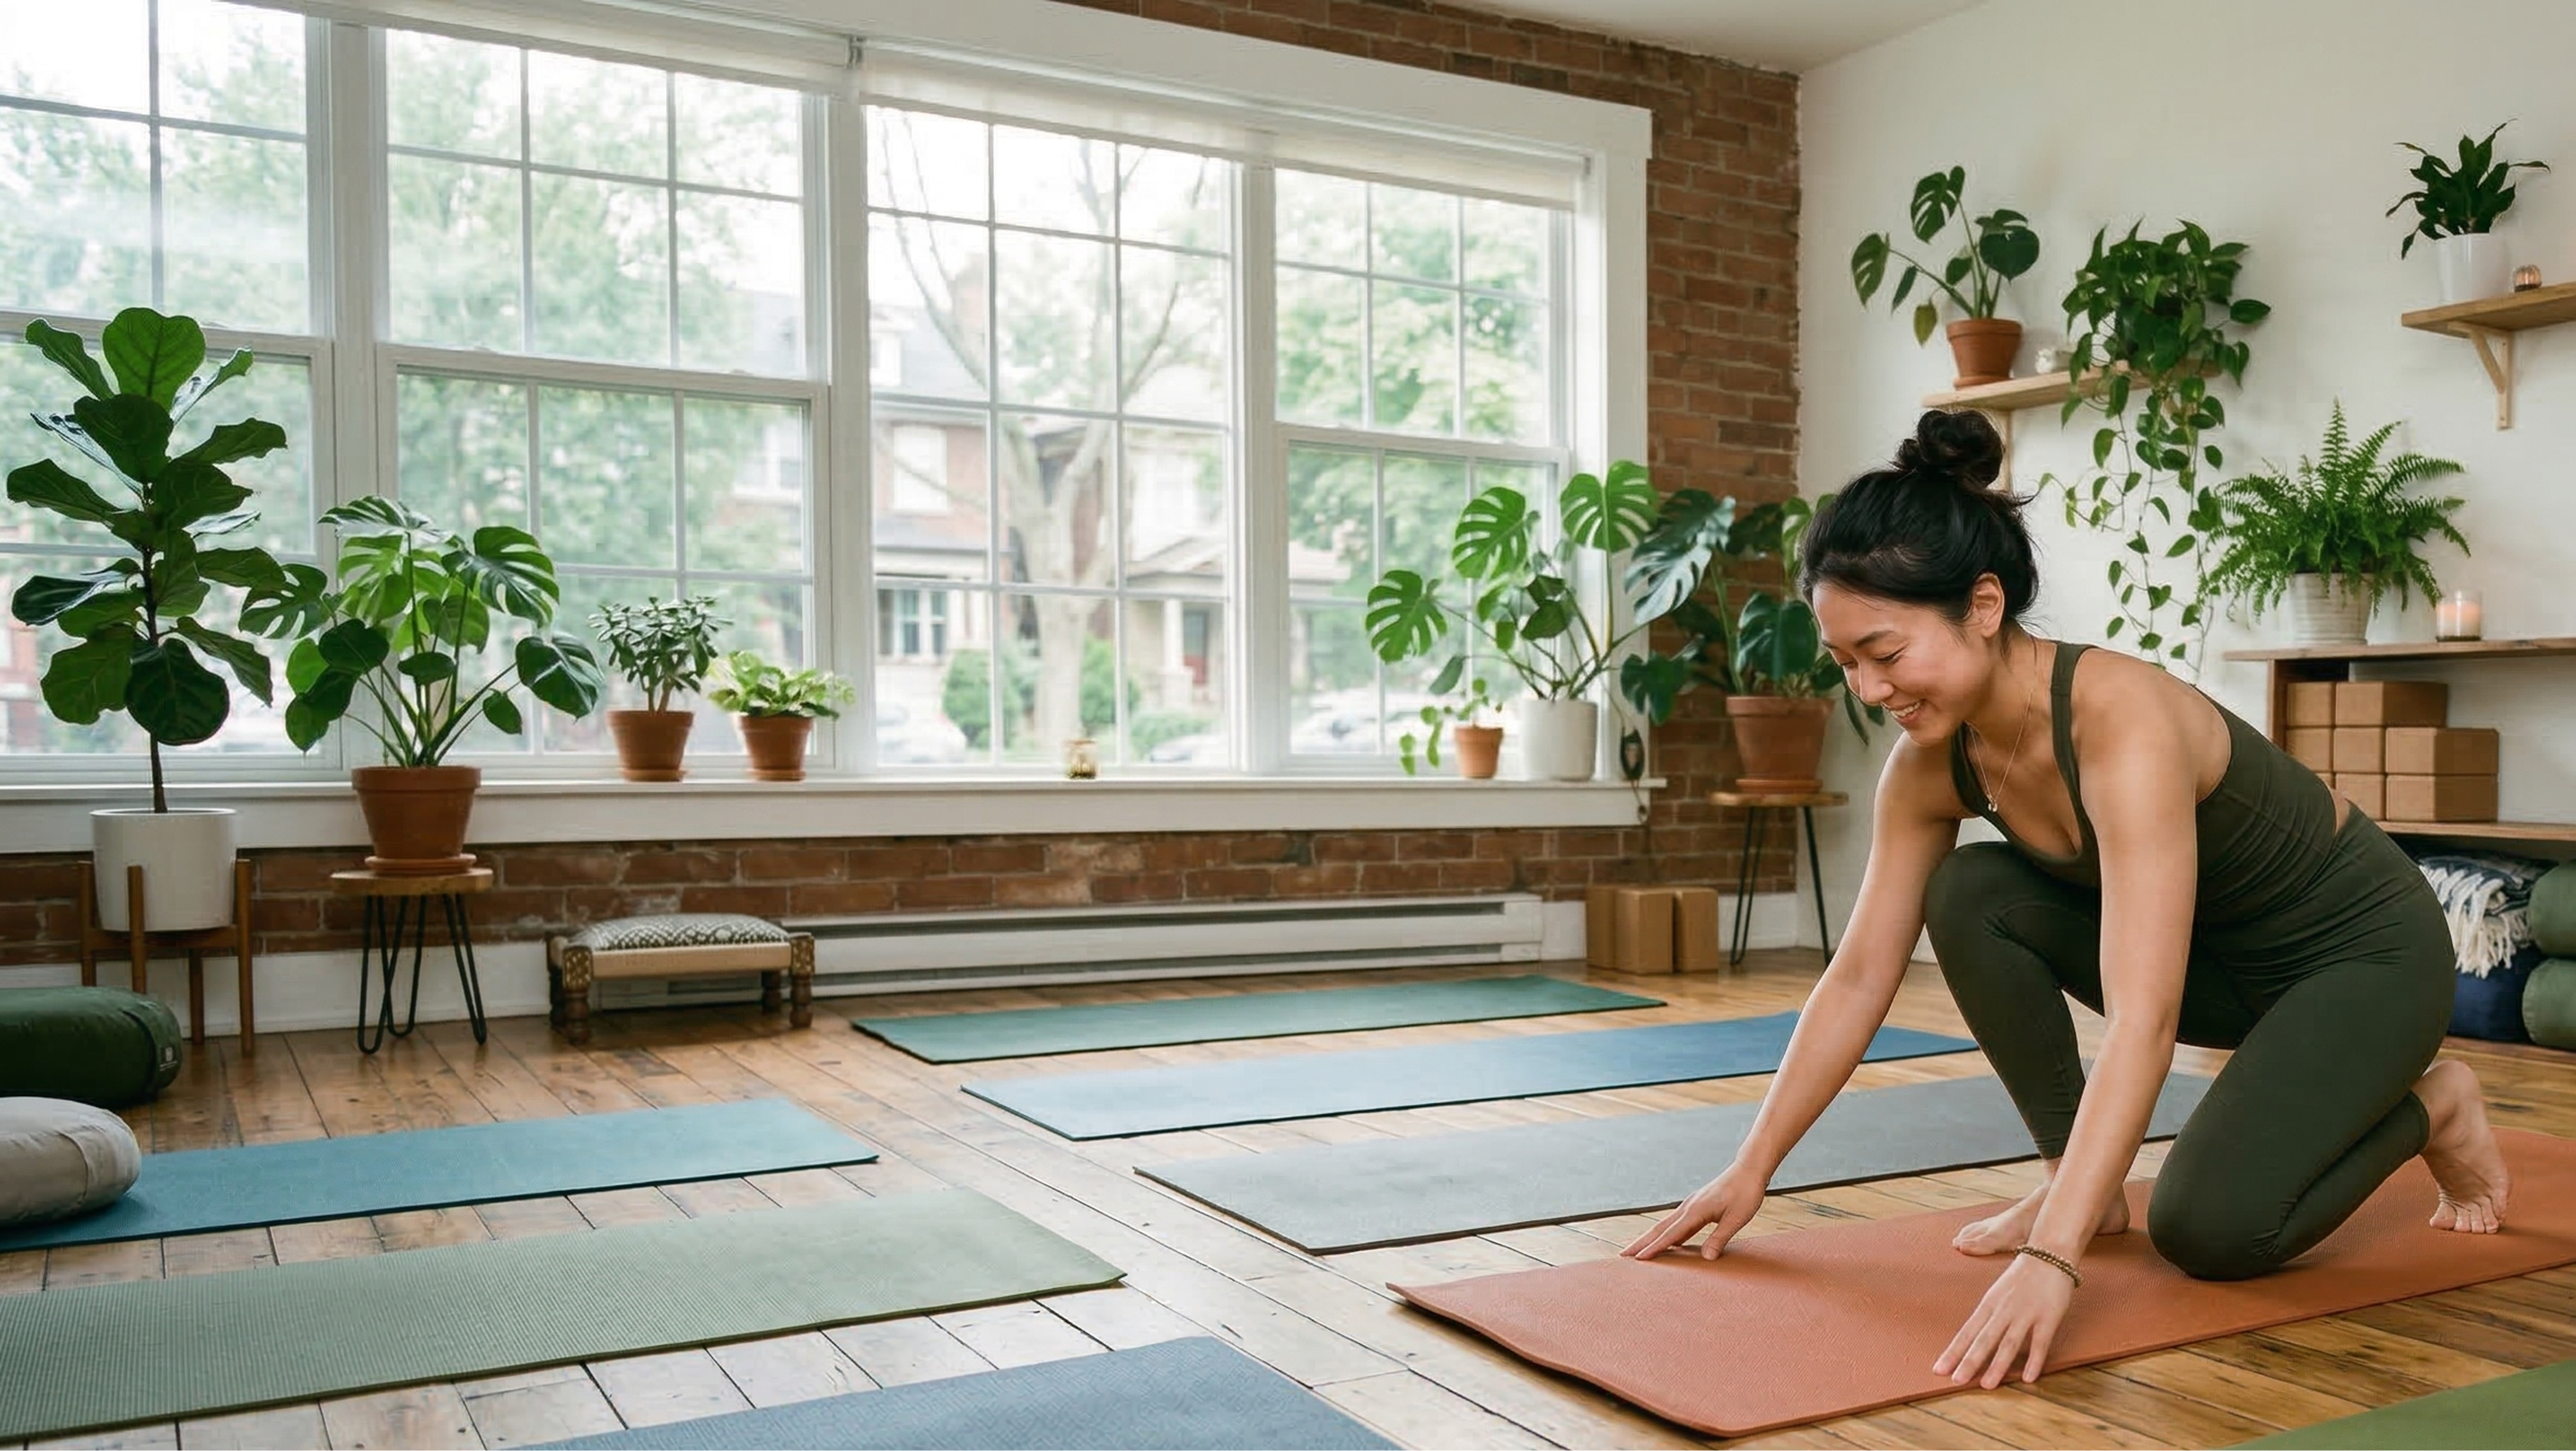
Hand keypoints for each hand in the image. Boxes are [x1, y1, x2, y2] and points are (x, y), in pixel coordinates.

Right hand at [1623, 1162, 1764, 1260]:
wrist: (1748, 1170)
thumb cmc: (1746, 1194)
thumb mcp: (1737, 1218)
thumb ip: (1720, 1238)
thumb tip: (1706, 1259)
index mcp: (1696, 1211)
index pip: (1671, 1234)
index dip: (1655, 1248)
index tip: (1638, 1259)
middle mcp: (1688, 1207)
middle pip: (1659, 1228)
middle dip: (1641, 1243)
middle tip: (1623, 1255)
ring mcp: (1690, 1205)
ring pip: (1665, 1225)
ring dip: (1650, 1238)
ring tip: (1638, 1251)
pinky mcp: (1696, 1206)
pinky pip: (1676, 1223)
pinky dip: (1666, 1234)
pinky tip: (1669, 1243)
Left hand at [1934, 1253, 2076, 1387]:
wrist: (2048, 1254)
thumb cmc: (2021, 1276)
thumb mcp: (1997, 1292)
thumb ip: (1987, 1315)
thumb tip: (1971, 1338)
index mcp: (1988, 1304)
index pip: (1966, 1332)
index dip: (1953, 1352)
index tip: (1938, 1369)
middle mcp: (2003, 1310)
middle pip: (1983, 1339)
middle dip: (1969, 1361)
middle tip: (1955, 1381)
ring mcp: (2025, 1314)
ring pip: (2008, 1343)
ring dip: (1997, 1365)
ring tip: (1986, 1385)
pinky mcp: (2048, 1317)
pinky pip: (2040, 1343)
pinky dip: (2033, 1361)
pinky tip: (2027, 1378)